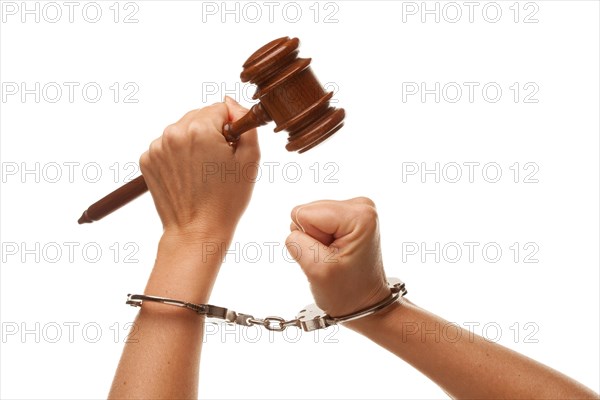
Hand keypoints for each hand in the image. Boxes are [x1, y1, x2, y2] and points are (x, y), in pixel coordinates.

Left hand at [139, 97, 259, 243]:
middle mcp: (173, 133)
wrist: (196, 231)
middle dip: (211, 133)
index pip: (220, 108)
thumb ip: (244, 123)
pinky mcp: (147, 160)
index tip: (230, 149)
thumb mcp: (249, 159)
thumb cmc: (227, 200)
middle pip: (199, 116)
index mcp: (199, 129)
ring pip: (182, 130)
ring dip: (194, 142)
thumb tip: (232, 103)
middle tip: (218, 163)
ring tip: (203, 171)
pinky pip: (168, 146)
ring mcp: (157, 147)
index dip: (230, 127)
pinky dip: (178, 155)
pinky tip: (188, 175)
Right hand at [285, 197, 389, 317]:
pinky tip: (335, 251)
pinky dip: (321, 239)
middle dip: (313, 238)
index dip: (310, 239)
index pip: (305, 213)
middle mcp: (361, 205)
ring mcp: (356, 209)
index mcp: (358, 215)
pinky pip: (316, 221)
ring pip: (310, 216)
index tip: (329, 256)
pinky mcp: (348, 216)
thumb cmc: (347, 291)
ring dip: (316, 240)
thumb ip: (298, 242)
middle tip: (332, 258)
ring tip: (334, 256)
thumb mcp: (317, 270)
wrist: (364, 303)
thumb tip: (295, 226)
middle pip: (308, 211)